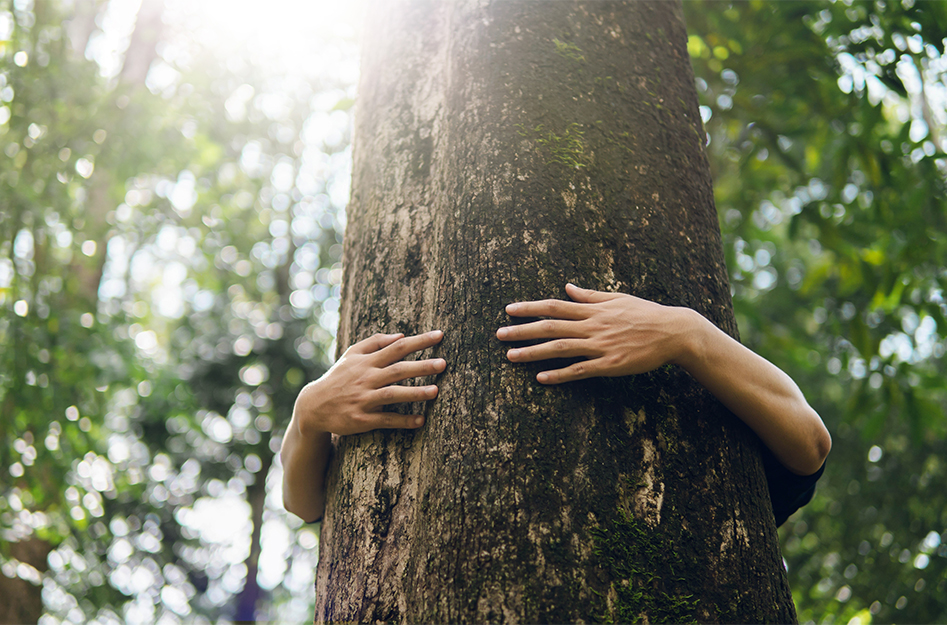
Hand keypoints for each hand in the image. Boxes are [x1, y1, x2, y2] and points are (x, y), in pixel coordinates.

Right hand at [294, 331, 445, 435]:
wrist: (314, 406)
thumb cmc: (339, 377)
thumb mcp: (352, 355)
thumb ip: (375, 343)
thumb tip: (401, 335)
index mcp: (367, 361)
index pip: (397, 347)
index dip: (419, 341)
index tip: (439, 336)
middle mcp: (367, 378)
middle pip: (398, 370)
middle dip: (421, 366)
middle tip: (443, 363)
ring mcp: (364, 399)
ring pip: (393, 394)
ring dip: (415, 393)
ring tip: (436, 391)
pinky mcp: (362, 419)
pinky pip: (386, 420)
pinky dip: (403, 421)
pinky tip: (421, 420)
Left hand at [496, 283, 690, 383]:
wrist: (674, 333)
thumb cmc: (646, 314)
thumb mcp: (618, 298)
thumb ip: (590, 296)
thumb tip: (568, 287)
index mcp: (593, 309)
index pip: (554, 306)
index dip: (530, 308)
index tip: (509, 310)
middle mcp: (592, 326)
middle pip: (550, 326)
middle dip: (522, 331)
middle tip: (499, 335)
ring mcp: (600, 346)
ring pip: (560, 348)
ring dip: (533, 352)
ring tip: (511, 357)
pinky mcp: (609, 365)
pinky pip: (580, 370)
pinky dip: (559, 374)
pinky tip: (541, 378)